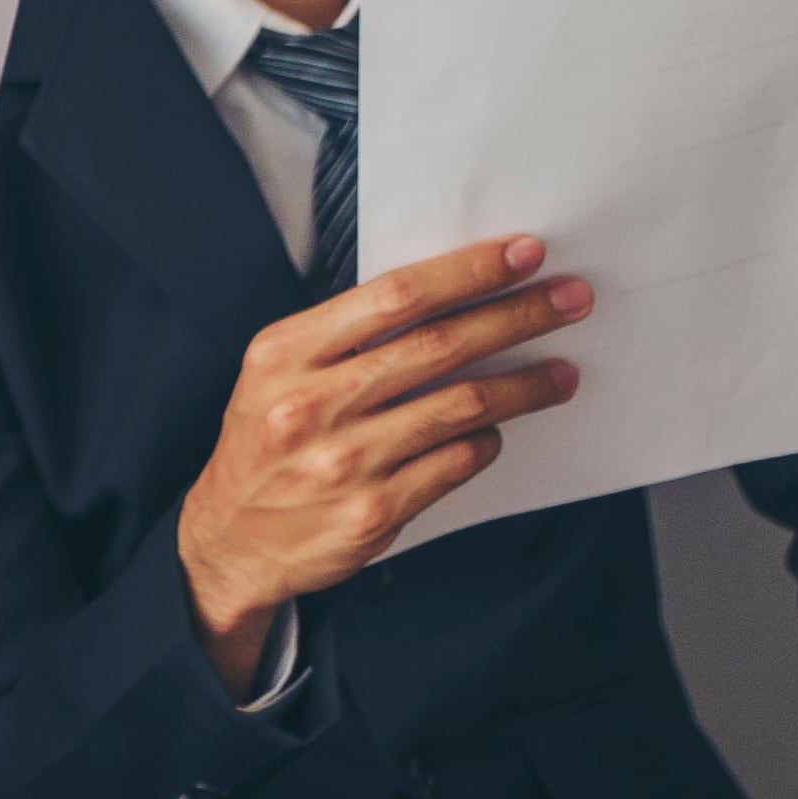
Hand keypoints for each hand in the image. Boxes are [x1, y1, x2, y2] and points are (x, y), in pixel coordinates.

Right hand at [180, 238, 591, 688]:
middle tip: (570, 300)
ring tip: (560, 374)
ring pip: (463, 406)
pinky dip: (485, 442)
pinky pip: (456, 462)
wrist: (226, 543)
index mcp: (284, 357)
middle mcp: (309, 407)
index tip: (524, 255)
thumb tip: (454, 295)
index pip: (395, 296)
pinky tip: (494, 433)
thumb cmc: (266, 448)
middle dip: (519, 316)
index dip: (469, 271)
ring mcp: (342, 463)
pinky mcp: (371, 512)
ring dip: (526, 384)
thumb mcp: (277, 377)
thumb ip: (346, 337)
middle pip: (440, 345)